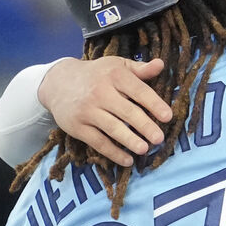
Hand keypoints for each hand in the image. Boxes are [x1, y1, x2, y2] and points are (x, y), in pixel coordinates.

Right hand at [37, 56, 172, 165]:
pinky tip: (127, 160)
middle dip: (145, 126)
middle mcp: (100, 92)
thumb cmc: (96, 74)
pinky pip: (98, 142)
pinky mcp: (77, 127)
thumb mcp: (117, 66)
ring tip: (145, 150)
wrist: (58, 82)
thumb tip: (161, 65)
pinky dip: (113, 153)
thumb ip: (140, 69)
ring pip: (113, 128)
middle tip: (159, 139)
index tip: (167, 116)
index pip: (138, 91)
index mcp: (115, 75)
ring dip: (130, 141)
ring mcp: (87, 111)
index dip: (154, 104)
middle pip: (127, 112)